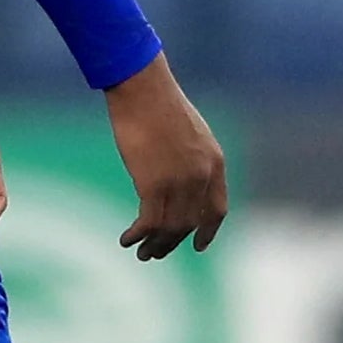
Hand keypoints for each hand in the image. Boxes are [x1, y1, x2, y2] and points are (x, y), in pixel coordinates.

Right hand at [103, 54, 226, 258]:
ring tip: (141, 252)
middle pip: (190, 223)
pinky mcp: (154, 184)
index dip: (207, 231)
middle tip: (155, 253)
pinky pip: (149, 222)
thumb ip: (191, 157)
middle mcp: (202, 176)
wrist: (143, 89)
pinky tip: (126, 239)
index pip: (216, 209)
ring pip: (170, 228)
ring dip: (155, 245)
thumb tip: (177, 174)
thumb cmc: (158, 102)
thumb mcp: (187, 132)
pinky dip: (138, 235)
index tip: (197, 246)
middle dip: (172, 243)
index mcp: (215, 162)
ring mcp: (180, 182)